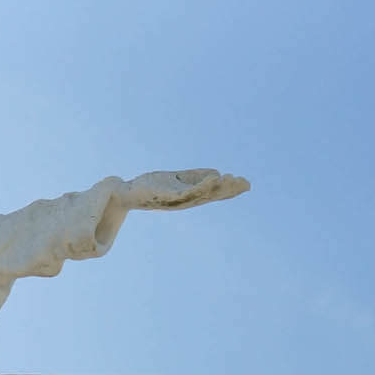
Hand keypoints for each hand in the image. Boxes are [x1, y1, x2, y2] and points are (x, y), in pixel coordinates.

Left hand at [118, 169, 249, 211]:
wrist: (127, 194)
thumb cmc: (151, 187)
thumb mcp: (177, 179)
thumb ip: (195, 177)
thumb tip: (217, 174)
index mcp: (190, 196)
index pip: (214, 193)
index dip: (230, 190)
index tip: (246, 185)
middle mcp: (186, 200)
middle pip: (211, 195)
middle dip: (229, 190)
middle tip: (247, 184)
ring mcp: (177, 199)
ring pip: (202, 194)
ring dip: (218, 187)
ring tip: (232, 179)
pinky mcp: (167, 196)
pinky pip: (187, 191)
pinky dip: (201, 185)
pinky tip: (213, 178)